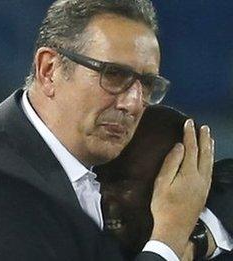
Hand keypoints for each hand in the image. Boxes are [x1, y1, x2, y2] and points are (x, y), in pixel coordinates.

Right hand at [149, 119, 213, 256]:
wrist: (175, 228)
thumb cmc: (163, 205)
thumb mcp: (162, 184)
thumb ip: (171, 163)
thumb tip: (179, 146)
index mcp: (189, 173)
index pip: (191, 149)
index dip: (190, 135)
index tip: (188, 122)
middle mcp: (201, 177)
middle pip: (204, 154)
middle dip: (203, 139)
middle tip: (203, 126)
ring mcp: (205, 185)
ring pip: (210, 162)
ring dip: (209, 148)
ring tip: (209, 138)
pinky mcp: (205, 191)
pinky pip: (210, 170)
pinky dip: (210, 160)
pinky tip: (208, 158)